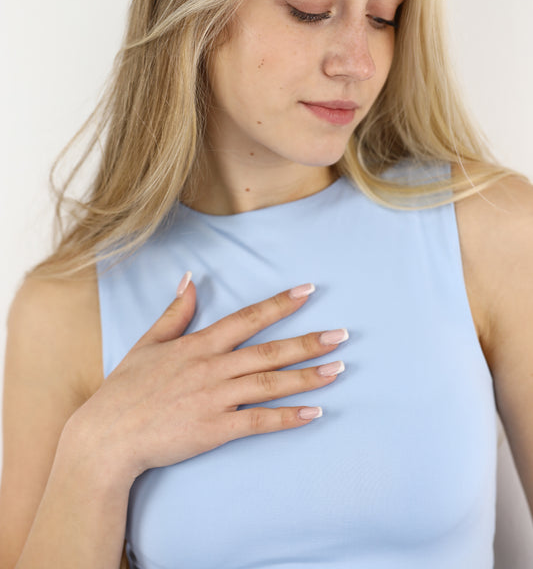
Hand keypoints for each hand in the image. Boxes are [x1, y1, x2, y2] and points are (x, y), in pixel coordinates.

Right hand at [70, 274, 347, 481]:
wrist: (108, 436)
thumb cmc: (126, 389)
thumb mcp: (148, 343)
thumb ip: (175, 311)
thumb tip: (191, 278)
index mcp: (198, 344)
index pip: (247, 318)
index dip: (279, 304)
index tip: (308, 291)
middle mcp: (212, 368)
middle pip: (269, 351)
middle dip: (308, 341)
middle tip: (341, 335)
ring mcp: (215, 399)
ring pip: (270, 384)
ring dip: (307, 377)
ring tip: (339, 369)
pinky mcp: (215, 430)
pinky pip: (259, 422)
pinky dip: (288, 417)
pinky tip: (314, 412)